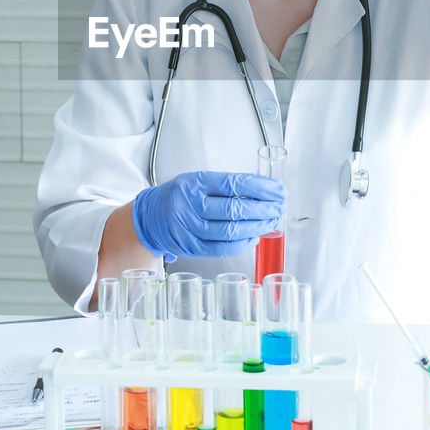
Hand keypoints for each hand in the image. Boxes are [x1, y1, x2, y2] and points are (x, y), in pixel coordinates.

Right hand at [132, 170, 285, 260]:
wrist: (150, 218)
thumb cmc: (179, 197)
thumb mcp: (197, 181)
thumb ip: (226, 185)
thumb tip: (263, 190)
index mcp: (194, 183)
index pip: (233, 184)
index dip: (260, 188)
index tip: (277, 189)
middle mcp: (190, 205)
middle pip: (235, 208)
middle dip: (263, 208)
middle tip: (279, 206)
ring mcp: (190, 228)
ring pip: (231, 230)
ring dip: (257, 227)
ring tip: (272, 221)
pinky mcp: (191, 247)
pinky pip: (222, 248)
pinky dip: (242, 244)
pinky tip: (255, 237)